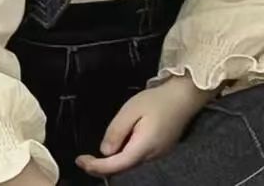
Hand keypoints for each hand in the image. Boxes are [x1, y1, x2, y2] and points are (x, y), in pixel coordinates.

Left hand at [76, 76, 215, 177]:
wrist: (183, 97)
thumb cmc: (156, 100)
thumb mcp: (131, 110)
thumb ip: (117, 131)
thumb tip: (105, 151)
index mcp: (144, 147)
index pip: (117, 165)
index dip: (97, 166)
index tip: (80, 160)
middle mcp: (151, 156)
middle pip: (123, 167)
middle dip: (101, 166)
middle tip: (83, 159)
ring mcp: (157, 154)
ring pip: (130, 163)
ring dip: (112, 162)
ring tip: (94, 155)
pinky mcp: (159, 149)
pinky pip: (137, 157)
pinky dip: (122, 156)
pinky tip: (115, 147)